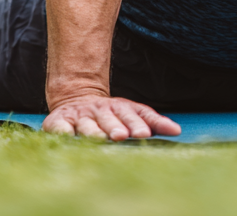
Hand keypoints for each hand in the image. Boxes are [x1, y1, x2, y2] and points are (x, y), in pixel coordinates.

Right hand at [43, 92, 181, 139]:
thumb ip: (153, 122)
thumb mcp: (133, 115)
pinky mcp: (59, 121)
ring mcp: (80, 116)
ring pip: (87, 124)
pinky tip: (67, 136)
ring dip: (94, 131)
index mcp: (120, 108)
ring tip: (100, 138)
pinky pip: (60, 127)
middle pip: (110, 119)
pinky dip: (63, 131)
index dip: (138, 123)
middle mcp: (101, 110)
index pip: (132, 115)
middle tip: (122, 135)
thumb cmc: (111, 115)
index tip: (145, 133)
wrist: (76, 99)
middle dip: (116, 127)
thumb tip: (177, 131)